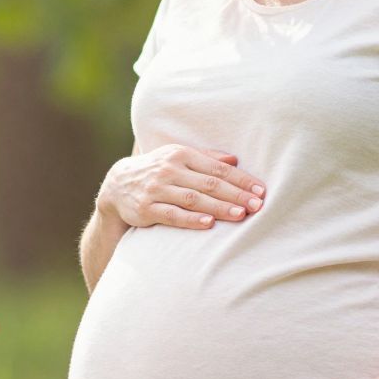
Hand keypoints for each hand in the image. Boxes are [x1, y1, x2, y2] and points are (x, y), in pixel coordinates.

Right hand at [101, 144, 265, 229]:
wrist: (117, 185)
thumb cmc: (158, 170)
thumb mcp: (179, 157)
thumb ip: (207, 158)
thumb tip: (235, 159)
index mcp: (182, 154)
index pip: (218, 168)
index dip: (241, 179)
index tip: (261, 191)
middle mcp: (170, 169)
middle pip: (209, 183)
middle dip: (236, 195)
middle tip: (257, 205)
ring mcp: (157, 189)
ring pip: (193, 199)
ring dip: (219, 207)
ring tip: (240, 215)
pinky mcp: (146, 208)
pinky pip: (172, 215)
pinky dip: (191, 219)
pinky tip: (208, 224)